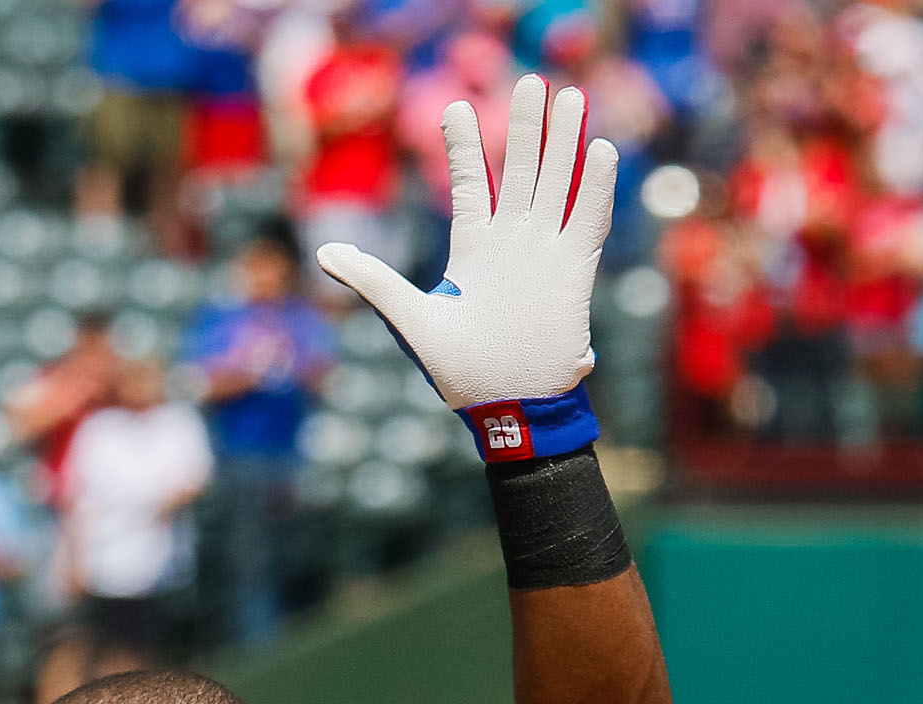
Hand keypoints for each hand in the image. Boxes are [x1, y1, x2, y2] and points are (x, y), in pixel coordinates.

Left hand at [316, 77, 614, 462]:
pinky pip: (589, 219)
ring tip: (569, 97)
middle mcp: (512, 242)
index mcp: (473, 249)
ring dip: (563, 142)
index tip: (458, 104)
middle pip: (522, 170)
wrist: (508, 405)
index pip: (472, 183)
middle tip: (532, 80)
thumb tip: (323, 251)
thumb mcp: (409, 317)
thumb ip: (372, 279)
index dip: (465, 145)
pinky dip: (595, 187)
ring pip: (557, 183)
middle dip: (526, 126)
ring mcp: (545, 252)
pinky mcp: (575, 271)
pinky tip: (599, 149)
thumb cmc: (459, 370)